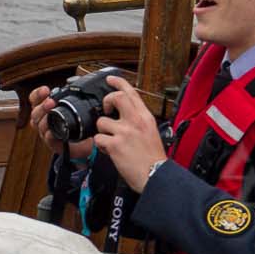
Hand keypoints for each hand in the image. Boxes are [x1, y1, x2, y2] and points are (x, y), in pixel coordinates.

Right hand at [27, 84, 95, 160]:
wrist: (84, 141)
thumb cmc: (76, 121)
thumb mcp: (74, 105)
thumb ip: (72, 94)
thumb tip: (76, 81)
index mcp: (45, 108)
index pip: (35, 99)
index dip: (37, 94)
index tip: (45, 89)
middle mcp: (42, 120)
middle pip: (35, 112)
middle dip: (42, 106)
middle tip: (51, 101)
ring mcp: (46, 132)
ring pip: (39, 124)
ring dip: (45, 118)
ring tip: (52, 111)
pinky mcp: (53, 143)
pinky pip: (48, 138)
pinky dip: (49, 134)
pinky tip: (51, 130)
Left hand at [92, 75, 167, 192]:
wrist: (155, 174)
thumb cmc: (154, 158)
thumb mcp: (152, 132)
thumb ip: (139, 122)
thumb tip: (124, 117)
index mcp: (146, 117)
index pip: (132, 93)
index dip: (119, 83)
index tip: (110, 79)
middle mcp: (136, 121)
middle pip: (116, 98)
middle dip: (107, 101)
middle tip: (106, 109)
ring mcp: (124, 132)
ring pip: (102, 122)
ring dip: (103, 132)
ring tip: (111, 141)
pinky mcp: (115, 144)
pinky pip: (98, 139)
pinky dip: (101, 146)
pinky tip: (110, 151)